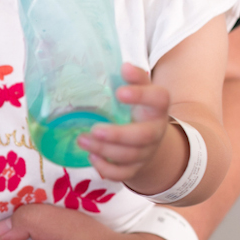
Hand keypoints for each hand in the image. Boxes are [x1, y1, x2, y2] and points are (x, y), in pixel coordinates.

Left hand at [77, 63, 169, 181]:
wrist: (151, 140)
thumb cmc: (138, 109)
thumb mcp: (140, 91)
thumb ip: (134, 78)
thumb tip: (123, 65)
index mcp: (156, 108)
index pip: (158, 99)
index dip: (141, 96)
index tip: (119, 92)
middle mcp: (155, 131)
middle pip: (143, 136)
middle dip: (117, 134)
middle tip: (94, 129)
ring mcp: (146, 152)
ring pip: (128, 156)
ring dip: (103, 150)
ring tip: (81, 140)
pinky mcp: (136, 168)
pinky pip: (123, 174)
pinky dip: (106, 169)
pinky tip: (91, 158)